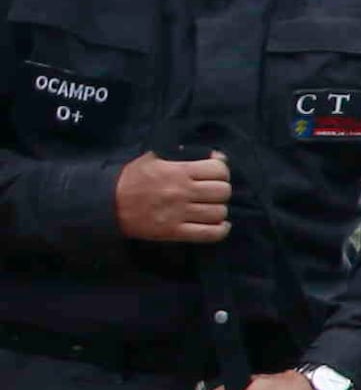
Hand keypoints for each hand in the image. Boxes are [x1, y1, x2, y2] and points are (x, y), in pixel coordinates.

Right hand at [115, 152, 231, 243]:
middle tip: (212, 191)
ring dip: (219, 209)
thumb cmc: (132, 178)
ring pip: (219, 212)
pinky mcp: (174, 232)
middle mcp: (181, 192)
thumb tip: (214, 156)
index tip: (216, 173)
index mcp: (177, 171)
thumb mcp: (154, 158)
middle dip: (221, 190)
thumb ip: (182, 155)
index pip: (218, 170)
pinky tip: (220, 224)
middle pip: (223, 192)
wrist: (107, 203)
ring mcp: (179, 214)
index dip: (222, 171)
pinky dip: (221, 230)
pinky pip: (210, 234)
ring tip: (211, 207)